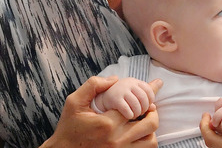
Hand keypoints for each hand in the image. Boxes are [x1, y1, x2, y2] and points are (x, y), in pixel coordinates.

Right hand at [42, 76, 162, 147]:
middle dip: (153, 113)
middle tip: (149, 107)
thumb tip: (114, 79)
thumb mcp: (74, 102)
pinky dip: (145, 142)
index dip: (145, 97)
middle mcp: (117, 140)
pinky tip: (138, 134)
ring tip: (144, 122)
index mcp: (107, 123)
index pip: (136, 107)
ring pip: (150, 142)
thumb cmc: (69, 127)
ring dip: (150, 130)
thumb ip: (93, 86)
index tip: (150, 90)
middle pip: (149, 125)